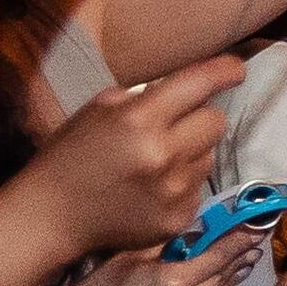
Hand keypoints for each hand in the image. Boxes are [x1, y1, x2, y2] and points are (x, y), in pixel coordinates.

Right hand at [20, 54, 239, 256]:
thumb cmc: (70, 156)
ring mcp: (175, 189)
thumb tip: (188, 88)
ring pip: (210, 155)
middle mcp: (164, 154)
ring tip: (155, 160)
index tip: (235, 69)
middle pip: (216, 121)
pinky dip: (182, 182)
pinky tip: (152, 188)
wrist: (51, 216)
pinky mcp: (180, 216)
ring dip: (190, 151)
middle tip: (173, 124)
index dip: (224, 72)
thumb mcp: (98, 110)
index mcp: (138, 120)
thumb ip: (143, 96)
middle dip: (199, 117)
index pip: (199, 85)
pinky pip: (199, 187)